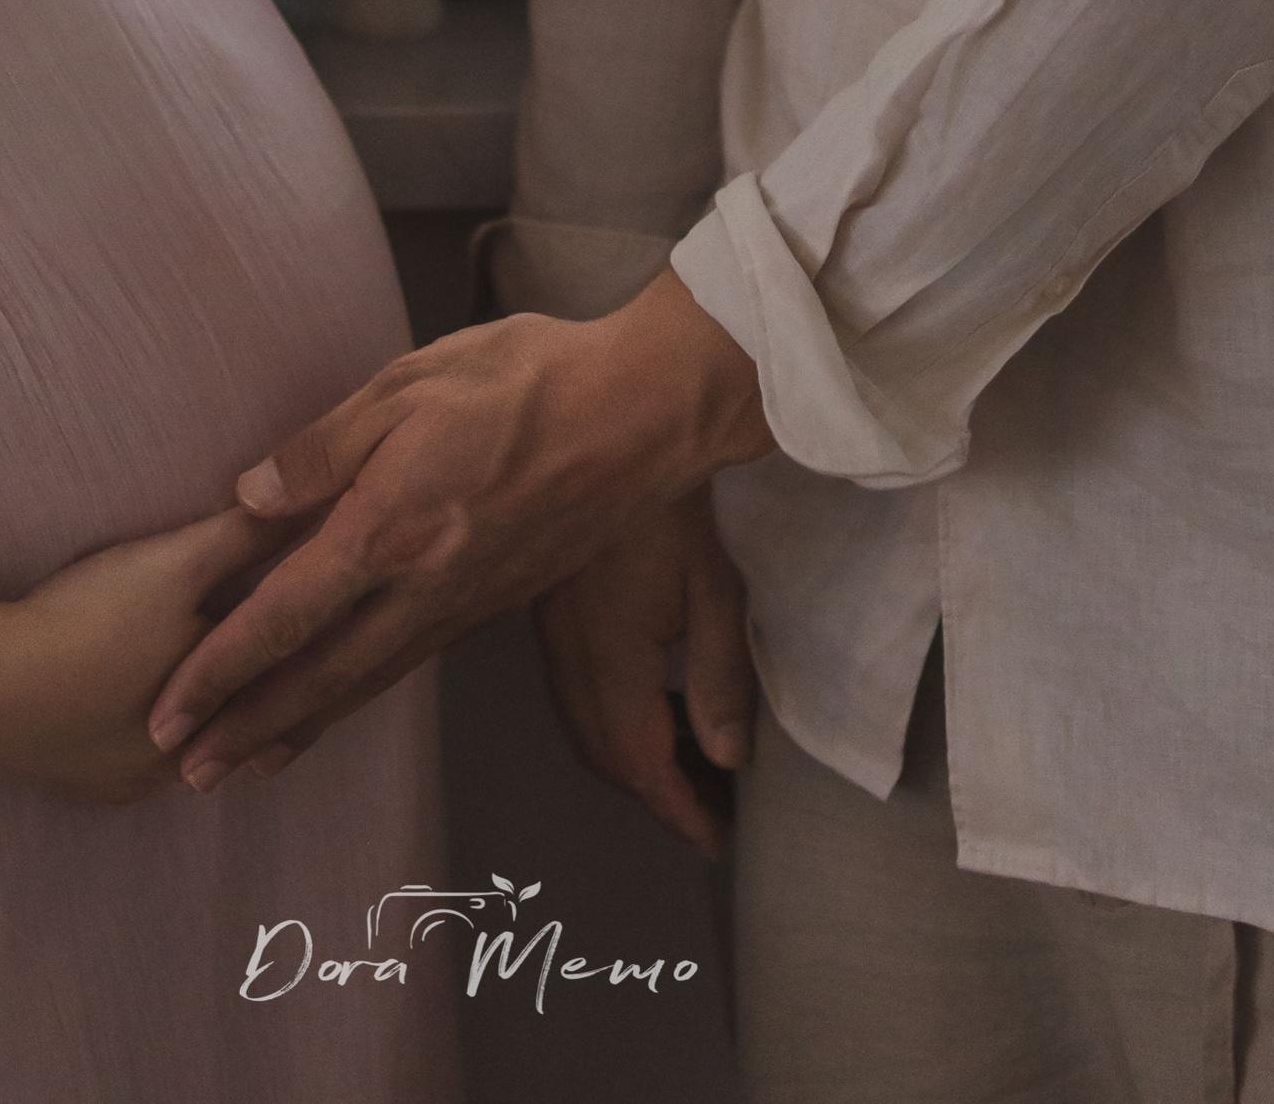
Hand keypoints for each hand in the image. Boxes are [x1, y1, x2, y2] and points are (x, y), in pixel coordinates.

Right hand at [0, 507, 289, 800]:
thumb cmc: (88, 620)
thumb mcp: (175, 563)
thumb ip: (245, 537)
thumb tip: (318, 509)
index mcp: (225, 704)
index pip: (289, 670)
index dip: (313, 635)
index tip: (331, 608)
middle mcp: (194, 757)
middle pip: (247, 716)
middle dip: (272, 683)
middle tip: (295, 649)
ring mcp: (141, 781)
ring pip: (202, 749)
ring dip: (218, 717)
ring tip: (234, 682)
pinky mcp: (97, 787)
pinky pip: (148, 767)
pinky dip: (165, 738)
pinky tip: (163, 721)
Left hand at [144, 268, 771, 790]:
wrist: (639, 411)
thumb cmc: (527, 379)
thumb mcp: (411, 382)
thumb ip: (325, 447)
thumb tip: (248, 498)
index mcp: (393, 526)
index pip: (286, 614)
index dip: (220, 668)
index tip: (168, 710)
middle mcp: (424, 584)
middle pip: (319, 676)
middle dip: (246, 727)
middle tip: (186, 772)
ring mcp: (462, 602)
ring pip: (365, 683)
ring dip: (298, 728)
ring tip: (245, 764)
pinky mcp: (491, 602)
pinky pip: (407, 665)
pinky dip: (357, 698)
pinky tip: (338, 703)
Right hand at [535, 490, 754, 862]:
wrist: (603, 429)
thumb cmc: (670, 506)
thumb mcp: (713, 589)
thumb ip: (720, 679)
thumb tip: (727, 759)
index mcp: (611, 663)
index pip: (642, 766)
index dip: (680, 812)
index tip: (718, 843)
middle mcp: (570, 661)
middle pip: (607, 757)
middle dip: (659, 792)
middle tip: (716, 806)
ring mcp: (551, 637)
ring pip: (587, 729)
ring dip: (635, 758)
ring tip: (695, 759)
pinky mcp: (547, 614)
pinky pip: (578, 694)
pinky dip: (615, 720)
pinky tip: (656, 701)